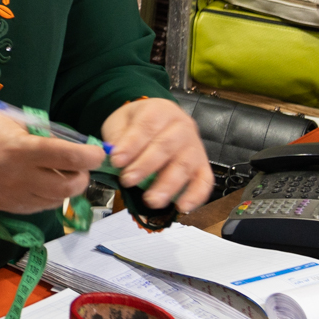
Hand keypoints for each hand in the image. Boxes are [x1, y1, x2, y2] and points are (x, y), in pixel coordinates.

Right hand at [0, 106, 105, 214]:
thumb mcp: (11, 120)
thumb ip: (40, 134)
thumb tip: (69, 146)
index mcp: (21, 149)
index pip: (70, 158)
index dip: (91, 156)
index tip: (97, 152)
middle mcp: (18, 176)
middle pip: (69, 186)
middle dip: (81, 176)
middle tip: (78, 165)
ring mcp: (11, 195)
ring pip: (57, 200)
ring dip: (65, 188)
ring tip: (58, 173)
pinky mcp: (5, 206)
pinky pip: (39, 206)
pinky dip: (47, 196)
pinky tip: (40, 182)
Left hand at [100, 98, 212, 212]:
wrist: (157, 119)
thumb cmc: (137, 123)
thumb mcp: (121, 122)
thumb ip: (118, 137)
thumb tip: (113, 155)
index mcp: (159, 110)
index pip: (146, 127)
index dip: (131, 145)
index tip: (115, 161)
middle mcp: (182, 126)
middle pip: (166, 146)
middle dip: (145, 166)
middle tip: (127, 181)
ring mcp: (195, 146)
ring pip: (185, 165)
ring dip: (168, 185)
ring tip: (151, 200)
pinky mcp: (203, 165)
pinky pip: (205, 180)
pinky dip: (195, 195)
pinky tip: (182, 207)